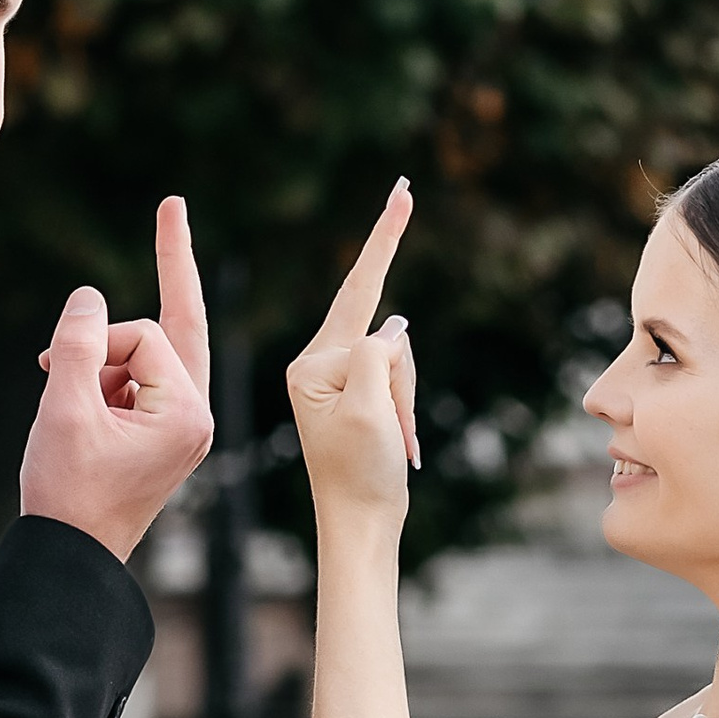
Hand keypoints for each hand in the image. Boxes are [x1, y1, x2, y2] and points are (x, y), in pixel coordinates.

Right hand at [16, 197, 216, 566]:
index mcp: (187, 413)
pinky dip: (103, 376)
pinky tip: (69, 397)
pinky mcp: (163, 433)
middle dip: (171, 269)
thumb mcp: (65, 407)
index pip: (143, 337)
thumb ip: (76, 342)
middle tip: (173, 205)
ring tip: (58, 382)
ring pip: (150, 353)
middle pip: (181, 324)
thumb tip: (89, 294)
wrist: (70, 555)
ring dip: (104, 357)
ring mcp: (182, 425)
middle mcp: (196, 416)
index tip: (55, 372)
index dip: (94, 345)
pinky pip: (137, 379)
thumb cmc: (68, 491)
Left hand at [286, 185, 419, 531]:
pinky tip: (397, 445)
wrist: (363, 523)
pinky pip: (399, 380)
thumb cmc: (361, 472)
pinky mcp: (358, 393)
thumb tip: (392, 327)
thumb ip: (378, 353)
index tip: (402, 193)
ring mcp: (339, 378)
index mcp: (311, 363)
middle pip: (386, 339)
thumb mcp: (369, 408)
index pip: (358, 294)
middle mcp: (319, 363)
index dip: (384, 241)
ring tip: (391, 443)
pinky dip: (407, 411)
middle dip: (401, 386)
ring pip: (400, 360)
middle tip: (389, 435)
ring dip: (407, 402)